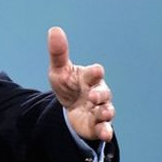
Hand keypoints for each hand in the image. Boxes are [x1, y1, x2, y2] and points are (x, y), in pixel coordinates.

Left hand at [47, 26, 114, 141]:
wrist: (69, 109)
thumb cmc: (68, 85)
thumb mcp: (59, 71)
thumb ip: (58, 53)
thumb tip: (54, 29)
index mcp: (89, 78)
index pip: (94, 73)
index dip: (95, 72)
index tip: (96, 70)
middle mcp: (98, 93)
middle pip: (103, 93)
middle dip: (100, 94)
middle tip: (93, 96)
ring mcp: (99, 109)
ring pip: (106, 111)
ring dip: (105, 112)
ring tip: (102, 113)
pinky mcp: (97, 125)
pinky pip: (104, 128)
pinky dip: (106, 130)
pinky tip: (105, 132)